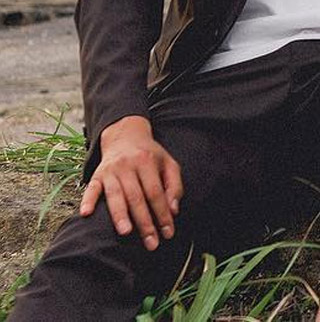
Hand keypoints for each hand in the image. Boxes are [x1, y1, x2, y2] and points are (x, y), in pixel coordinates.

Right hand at [80, 115, 182, 251]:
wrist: (126, 135)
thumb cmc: (150, 155)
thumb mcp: (168, 163)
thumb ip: (174, 185)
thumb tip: (174, 210)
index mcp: (147, 161)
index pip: (156, 192)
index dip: (163, 213)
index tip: (168, 233)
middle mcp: (128, 165)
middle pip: (137, 197)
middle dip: (145, 222)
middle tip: (151, 243)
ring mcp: (111, 170)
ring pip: (115, 195)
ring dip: (119, 215)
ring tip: (126, 232)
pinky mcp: (96, 174)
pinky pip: (91, 188)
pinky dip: (87, 200)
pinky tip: (86, 214)